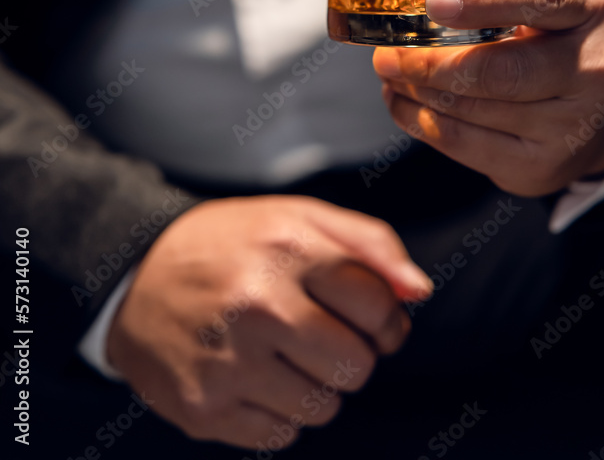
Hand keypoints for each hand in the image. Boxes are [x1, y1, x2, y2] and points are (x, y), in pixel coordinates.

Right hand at [107, 195, 430, 447]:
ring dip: (317, 387)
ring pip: (324, 408)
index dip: (384, 317)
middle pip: (357, 365)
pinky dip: (279, 413)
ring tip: (284, 354)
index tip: (365, 315)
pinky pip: (281, 436)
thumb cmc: (231, 245)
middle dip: (352, 355)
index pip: (379, 305)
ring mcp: (228, 361)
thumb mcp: (298, 216)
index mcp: (287, 247)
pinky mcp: (204, 408)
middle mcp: (258, 304)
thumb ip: (369, 243)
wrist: (135, 276)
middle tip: (321, 336)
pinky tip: (254, 376)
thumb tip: (419, 292)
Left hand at [373, 0, 603, 195]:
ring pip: (473, 111)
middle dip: (429, 64)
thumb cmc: (544, 27)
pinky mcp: (540, 166)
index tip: (434, 0)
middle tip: (385, 53)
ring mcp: (569, 125)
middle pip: (500, 72)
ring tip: (387, 71)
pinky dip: (420, 121)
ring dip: (416, 91)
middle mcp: (591, 68)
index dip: (485, 0)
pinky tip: (402, 100)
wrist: (600, 105)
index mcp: (587, 5)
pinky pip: (463, 145)